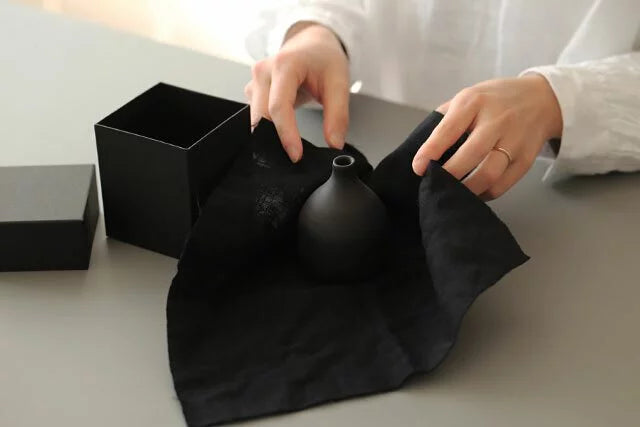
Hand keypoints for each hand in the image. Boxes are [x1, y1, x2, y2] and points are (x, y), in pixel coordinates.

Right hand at [244, 22, 349, 161]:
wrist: (312, 44)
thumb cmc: (324, 59)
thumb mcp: (339, 83)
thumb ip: (338, 115)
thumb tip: (334, 144)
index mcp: (284, 65)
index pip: (279, 107)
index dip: (286, 135)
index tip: (296, 156)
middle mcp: (263, 71)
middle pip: (262, 116)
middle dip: (275, 140)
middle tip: (293, 160)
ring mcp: (255, 81)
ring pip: (257, 118)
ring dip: (271, 136)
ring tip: (290, 149)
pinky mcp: (253, 91)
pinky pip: (256, 116)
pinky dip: (269, 129)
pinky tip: (282, 137)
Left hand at [412, 75, 562, 198]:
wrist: (542, 99)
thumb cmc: (495, 100)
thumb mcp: (469, 97)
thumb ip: (446, 119)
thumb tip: (422, 150)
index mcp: (475, 102)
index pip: (449, 129)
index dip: (431, 151)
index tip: (418, 168)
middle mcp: (497, 120)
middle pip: (471, 154)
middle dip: (448, 174)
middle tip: (433, 184)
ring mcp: (515, 141)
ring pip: (489, 174)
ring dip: (466, 189)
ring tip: (451, 193)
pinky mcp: (526, 159)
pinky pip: (502, 185)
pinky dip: (484, 194)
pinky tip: (472, 193)